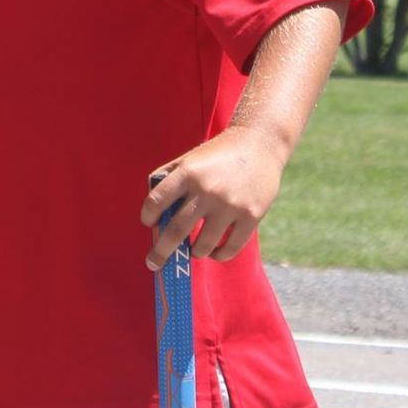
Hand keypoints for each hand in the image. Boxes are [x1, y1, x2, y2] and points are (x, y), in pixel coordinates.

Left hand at [141, 125, 286, 268]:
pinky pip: (230, 248)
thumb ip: (168, 178)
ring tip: (193, 250)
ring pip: (203, 245)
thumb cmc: (217, 154)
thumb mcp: (189, 158)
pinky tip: (214, 253)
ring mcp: (230, 205)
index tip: (148, 223)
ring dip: (194, 252)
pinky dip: (219, 255)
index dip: (148, 215)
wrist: (259, 144)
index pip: (157, 201)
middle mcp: (207, 190)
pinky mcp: (251, 216)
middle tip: (152, 263)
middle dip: (160, 252)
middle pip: (176, 230)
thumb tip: (151, 209)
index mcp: (188, 173)